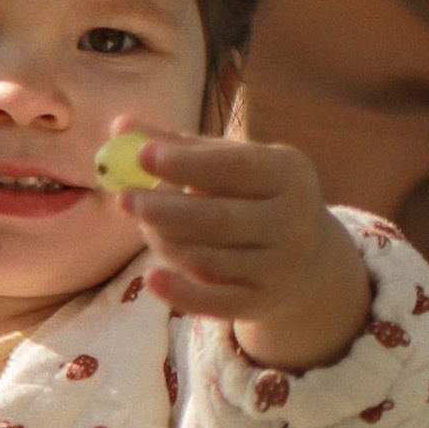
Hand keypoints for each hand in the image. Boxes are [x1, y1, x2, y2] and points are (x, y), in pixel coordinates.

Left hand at [113, 130, 372, 370]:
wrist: (307, 256)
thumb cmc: (253, 195)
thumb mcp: (229, 163)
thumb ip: (177, 145)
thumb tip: (120, 125)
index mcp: (288, 173)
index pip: (234, 167)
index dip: (185, 163)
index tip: (141, 155)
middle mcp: (293, 221)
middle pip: (220, 219)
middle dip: (165, 210)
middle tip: (125, 200)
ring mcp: (281, 266)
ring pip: (209, 259)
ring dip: (166, 242)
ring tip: (146, 227)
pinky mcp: (262, 302)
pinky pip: (215, 302)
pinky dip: (180, 292)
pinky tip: (150, 277)